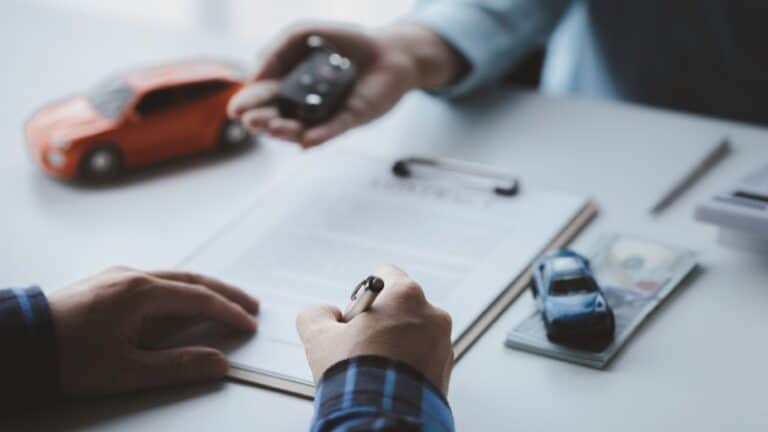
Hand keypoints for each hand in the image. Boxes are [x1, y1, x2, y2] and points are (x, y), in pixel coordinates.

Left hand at [49, 267, 258, 395]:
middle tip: (251, 306)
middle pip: (192, 280)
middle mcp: (134, 276)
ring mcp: (120, 277)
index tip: (249, 324)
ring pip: (174, 278)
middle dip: (225, 293)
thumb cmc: (69, 357)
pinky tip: (183, 303)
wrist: (19, 341)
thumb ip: (178, 366)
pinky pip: (156, 282)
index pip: (199, 299)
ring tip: (224, 304)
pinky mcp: (108, 283)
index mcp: (142, 293)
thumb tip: (218, 363)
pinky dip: (180, 291)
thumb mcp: (126, 371)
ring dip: (203, 291)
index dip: (228, 312)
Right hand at [228, 23, 465, 147]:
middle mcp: (304, 103)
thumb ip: (277, 49)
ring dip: (285, 131)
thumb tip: (255, 75)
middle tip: (250, 121)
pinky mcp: (350, 119)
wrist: (388, 50)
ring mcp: (326, 114)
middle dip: (262, 121)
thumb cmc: (344, 42)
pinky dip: (319, 136)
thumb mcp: (303, 34)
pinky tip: (306, 140)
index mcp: (289, 84)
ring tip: (272, 128)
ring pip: (301, 128)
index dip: (248, 104)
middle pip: (278, 117)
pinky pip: (332, 130)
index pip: (264, 97)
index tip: (235, 109)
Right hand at [296, 265, 452, 393]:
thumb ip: (316, 314)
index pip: (385, 275)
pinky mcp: (446, 370)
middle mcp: (432, 314)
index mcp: (406, 295)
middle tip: (360, 345)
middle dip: (381, 322)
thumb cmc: (356, 375)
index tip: (356, 316)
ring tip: (374, 366)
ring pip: (413, 333)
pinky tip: (388, 380)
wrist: (382, 420)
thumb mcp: (319, 337)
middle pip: (400, 306)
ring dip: (395, 344)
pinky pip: (423, 357)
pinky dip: (407, 364)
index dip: (364, 295)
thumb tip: (326, 314)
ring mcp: (443, 343)